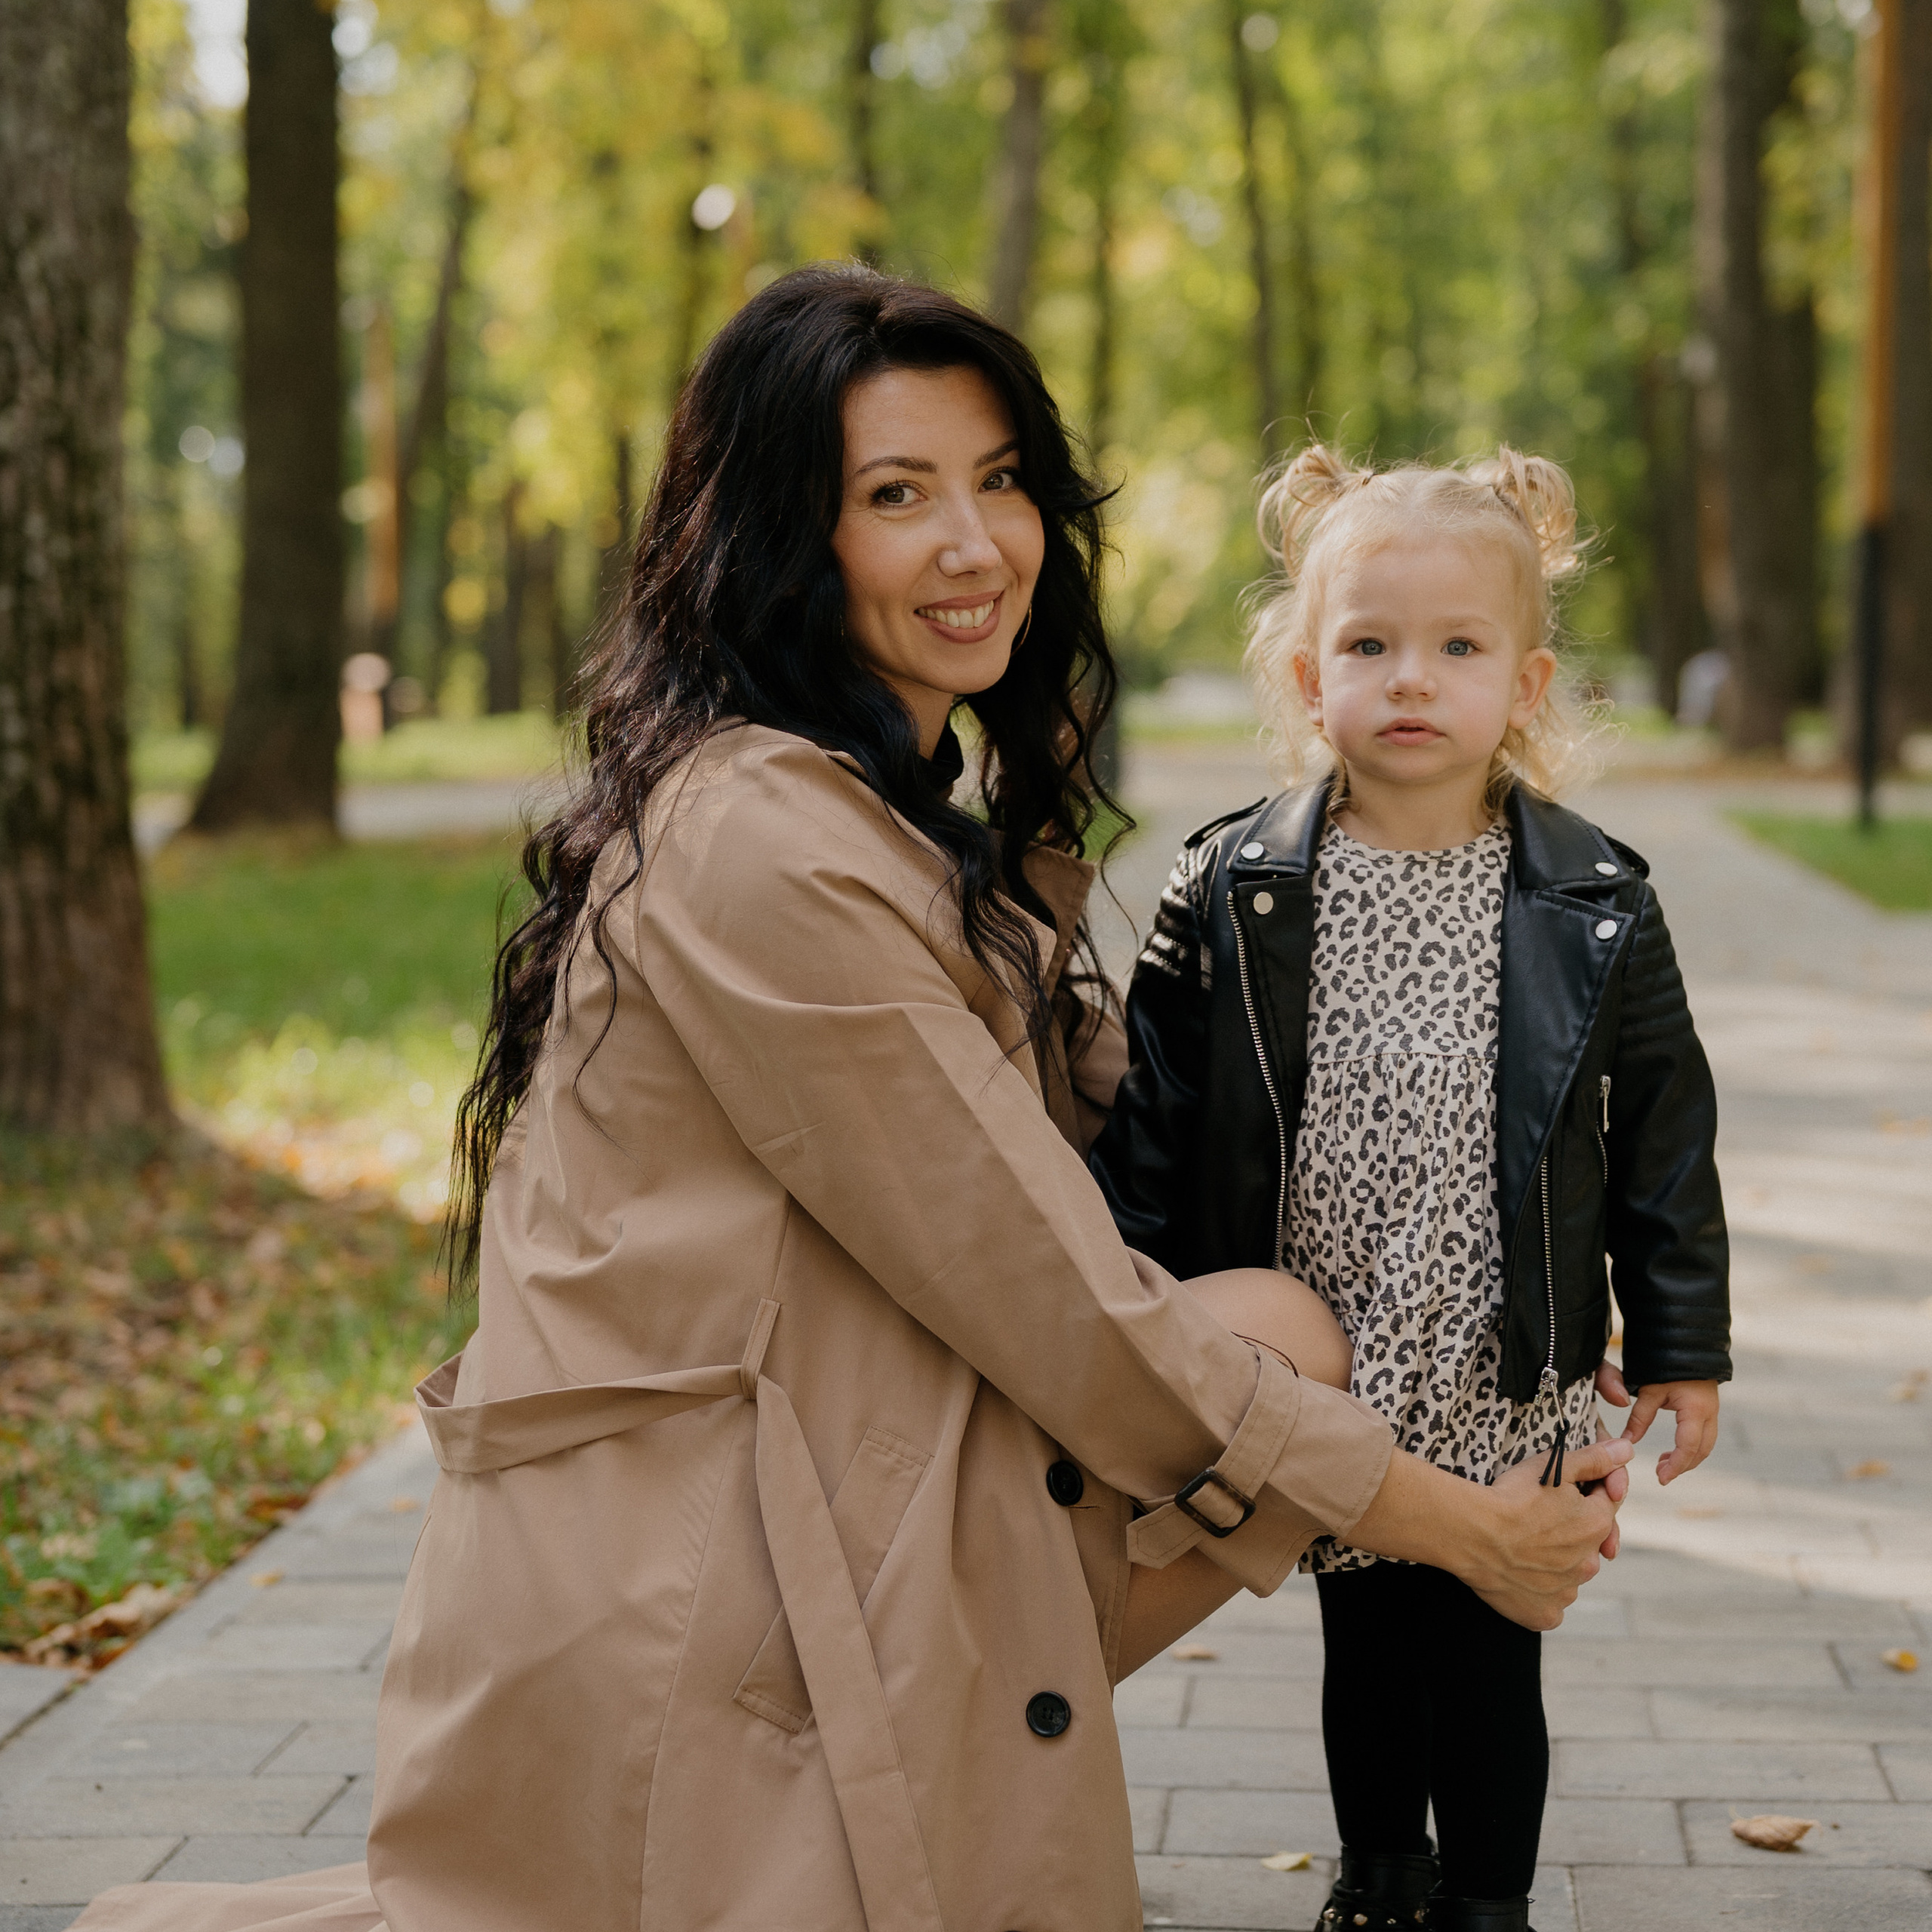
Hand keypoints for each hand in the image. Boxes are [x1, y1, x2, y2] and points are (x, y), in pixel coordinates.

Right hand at [1449, 1436, 1634, 1631]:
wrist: (1470, 1532)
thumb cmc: (1510, 1497)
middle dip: (1571, 1531)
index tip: (1558, 1490)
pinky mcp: (1546, 1615)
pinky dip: (1540, 1592)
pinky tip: (1520, 1575)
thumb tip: (1628, 1448)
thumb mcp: (1553, 1467)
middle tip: (1536, 1519)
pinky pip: (1551, 1603)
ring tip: (1524, 1546)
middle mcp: (1590, 1564)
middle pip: (1587, 1543)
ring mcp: (1567, 1593)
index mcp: (1597, 1526)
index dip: (1585, 1492)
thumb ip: (1595, 1459)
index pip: (1605, 1504)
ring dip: (1556, 1563)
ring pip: (1569, 1574)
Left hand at [1597, 1363, 1719, 1484]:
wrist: (1683, 1340)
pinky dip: (1691, 1447)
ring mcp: (1712, 1410)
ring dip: (1687, 1458)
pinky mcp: (1708, 1407)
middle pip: (1702, 1450)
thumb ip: (1639, 1417)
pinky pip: (1704, 1435)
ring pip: (1705, 1444)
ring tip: (1663, 1465)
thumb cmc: (1661, 1362)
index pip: (1688, 1446)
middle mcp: (1709, 1412)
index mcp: (1695, 1408)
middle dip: (1683, 1465)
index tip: (1661, 1478)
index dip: (1676, 1465)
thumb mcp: (1648, 1390)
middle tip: (1661, 1475)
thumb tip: (1627, 1442)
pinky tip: (1672, 1451)